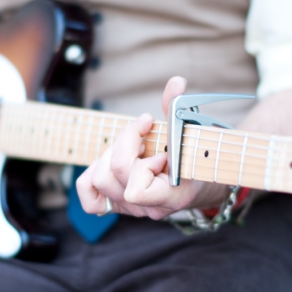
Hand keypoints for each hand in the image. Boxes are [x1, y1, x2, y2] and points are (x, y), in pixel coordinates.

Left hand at [76, 77, 230, 219]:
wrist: (200, 183)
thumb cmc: (196, 157)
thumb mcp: (191, 132)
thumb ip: (178, 108)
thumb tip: (175, 82)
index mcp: (171, 196)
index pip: (135, 189)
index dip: (143, 162)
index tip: (162, 149)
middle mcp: (149, 208)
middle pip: (114, 173)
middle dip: (125, 143)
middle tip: (144, 133)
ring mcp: (133, 209)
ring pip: (100, 180)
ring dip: (111, 154)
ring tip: (132, 147)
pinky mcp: (120, 205)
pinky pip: (91, 201)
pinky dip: (92, 178)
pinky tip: (109, 162)